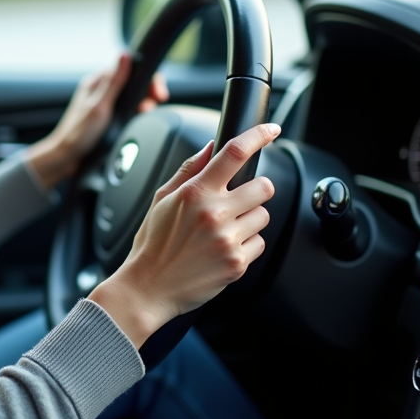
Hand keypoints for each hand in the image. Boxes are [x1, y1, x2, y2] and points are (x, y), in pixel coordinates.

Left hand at [25, 53, 168, 190]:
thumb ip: (114, 81)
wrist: (67, 158)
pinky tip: (140, 119)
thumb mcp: (100, 106)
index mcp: (96, 82)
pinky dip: (136, 112)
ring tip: (147, 112)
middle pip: (132, 81)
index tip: (157, 92)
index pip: (127, 68)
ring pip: (131, 96)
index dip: (146, 77)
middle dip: (148, 90)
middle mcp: (100, 90)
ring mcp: (104, 103)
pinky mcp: (107, 117)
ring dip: (143, 102)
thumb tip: (124, 54)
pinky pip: (127, 109)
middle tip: (157, 101)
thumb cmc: (78, 134)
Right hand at [88, 122, 280, 348]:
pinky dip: (247, 245)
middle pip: (263, 186)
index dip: (259, 136)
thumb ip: (189, 170)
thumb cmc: (152, 245)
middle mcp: (214, 213)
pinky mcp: (237, 263)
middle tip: (237, 202)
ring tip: (224, 231)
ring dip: (250, 220)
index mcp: (195, 193)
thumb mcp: (162, 199)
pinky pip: (259, 243)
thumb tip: (211, 147)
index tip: (271, 130)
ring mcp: (228, 239)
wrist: (148, 288)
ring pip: (264, 216)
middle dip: (255, 191)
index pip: (234, 153)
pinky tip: (224, 249)